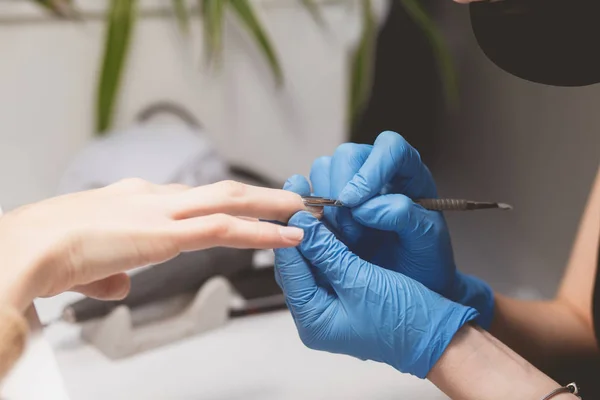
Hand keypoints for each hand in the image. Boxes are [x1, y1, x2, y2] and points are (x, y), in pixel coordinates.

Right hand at [0, 179, 305, 310]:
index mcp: (133, 199)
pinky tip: (287, 237)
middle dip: (257, 194)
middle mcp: (152, 197)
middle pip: (219, 190)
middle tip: (288, 197)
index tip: (240, 206)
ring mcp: (163, 212)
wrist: (25, 248)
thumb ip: (110, 269)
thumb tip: (121, 282)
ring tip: (301, 211)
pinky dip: (263, 232)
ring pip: (231, 202)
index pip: (189, 196)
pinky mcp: (168, 234)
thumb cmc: (44, 252)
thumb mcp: (84, 261)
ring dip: (270, 206)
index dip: (219, 201)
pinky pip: (227, 230)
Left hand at [274, 211, 477, 377]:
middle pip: (297, 266)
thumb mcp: (361, 280)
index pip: (288, 270)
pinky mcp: (346, 296)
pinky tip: (331, 222)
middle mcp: (317, 316)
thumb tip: (301, 225)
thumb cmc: (404, 319)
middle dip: (299, 233)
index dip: (288, 235)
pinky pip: (329, 265)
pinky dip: (329, 244)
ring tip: (312, 205)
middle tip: (298, 201)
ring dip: (314, 235)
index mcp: (313, 321)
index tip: (289, 206)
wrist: (439, 336)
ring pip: (312, 263)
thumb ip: (327, 251)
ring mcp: (331, 307)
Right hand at [305, 131, 493, 328]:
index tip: (356, 201)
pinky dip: (311, 215)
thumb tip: (366, 206)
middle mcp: (376, 172)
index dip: (370, 169)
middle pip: (347, 155)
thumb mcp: (426, 241)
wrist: (411, 286)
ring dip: (325, 204)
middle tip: (350, 229)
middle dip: (341, 190)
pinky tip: (328, 239)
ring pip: (323, 170)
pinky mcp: (328, 203)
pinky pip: (308, 194)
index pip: (390, 148)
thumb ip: (404, 216)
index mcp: (408, 173)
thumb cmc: (424, 261)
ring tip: (344, 238)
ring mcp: (350, 186)